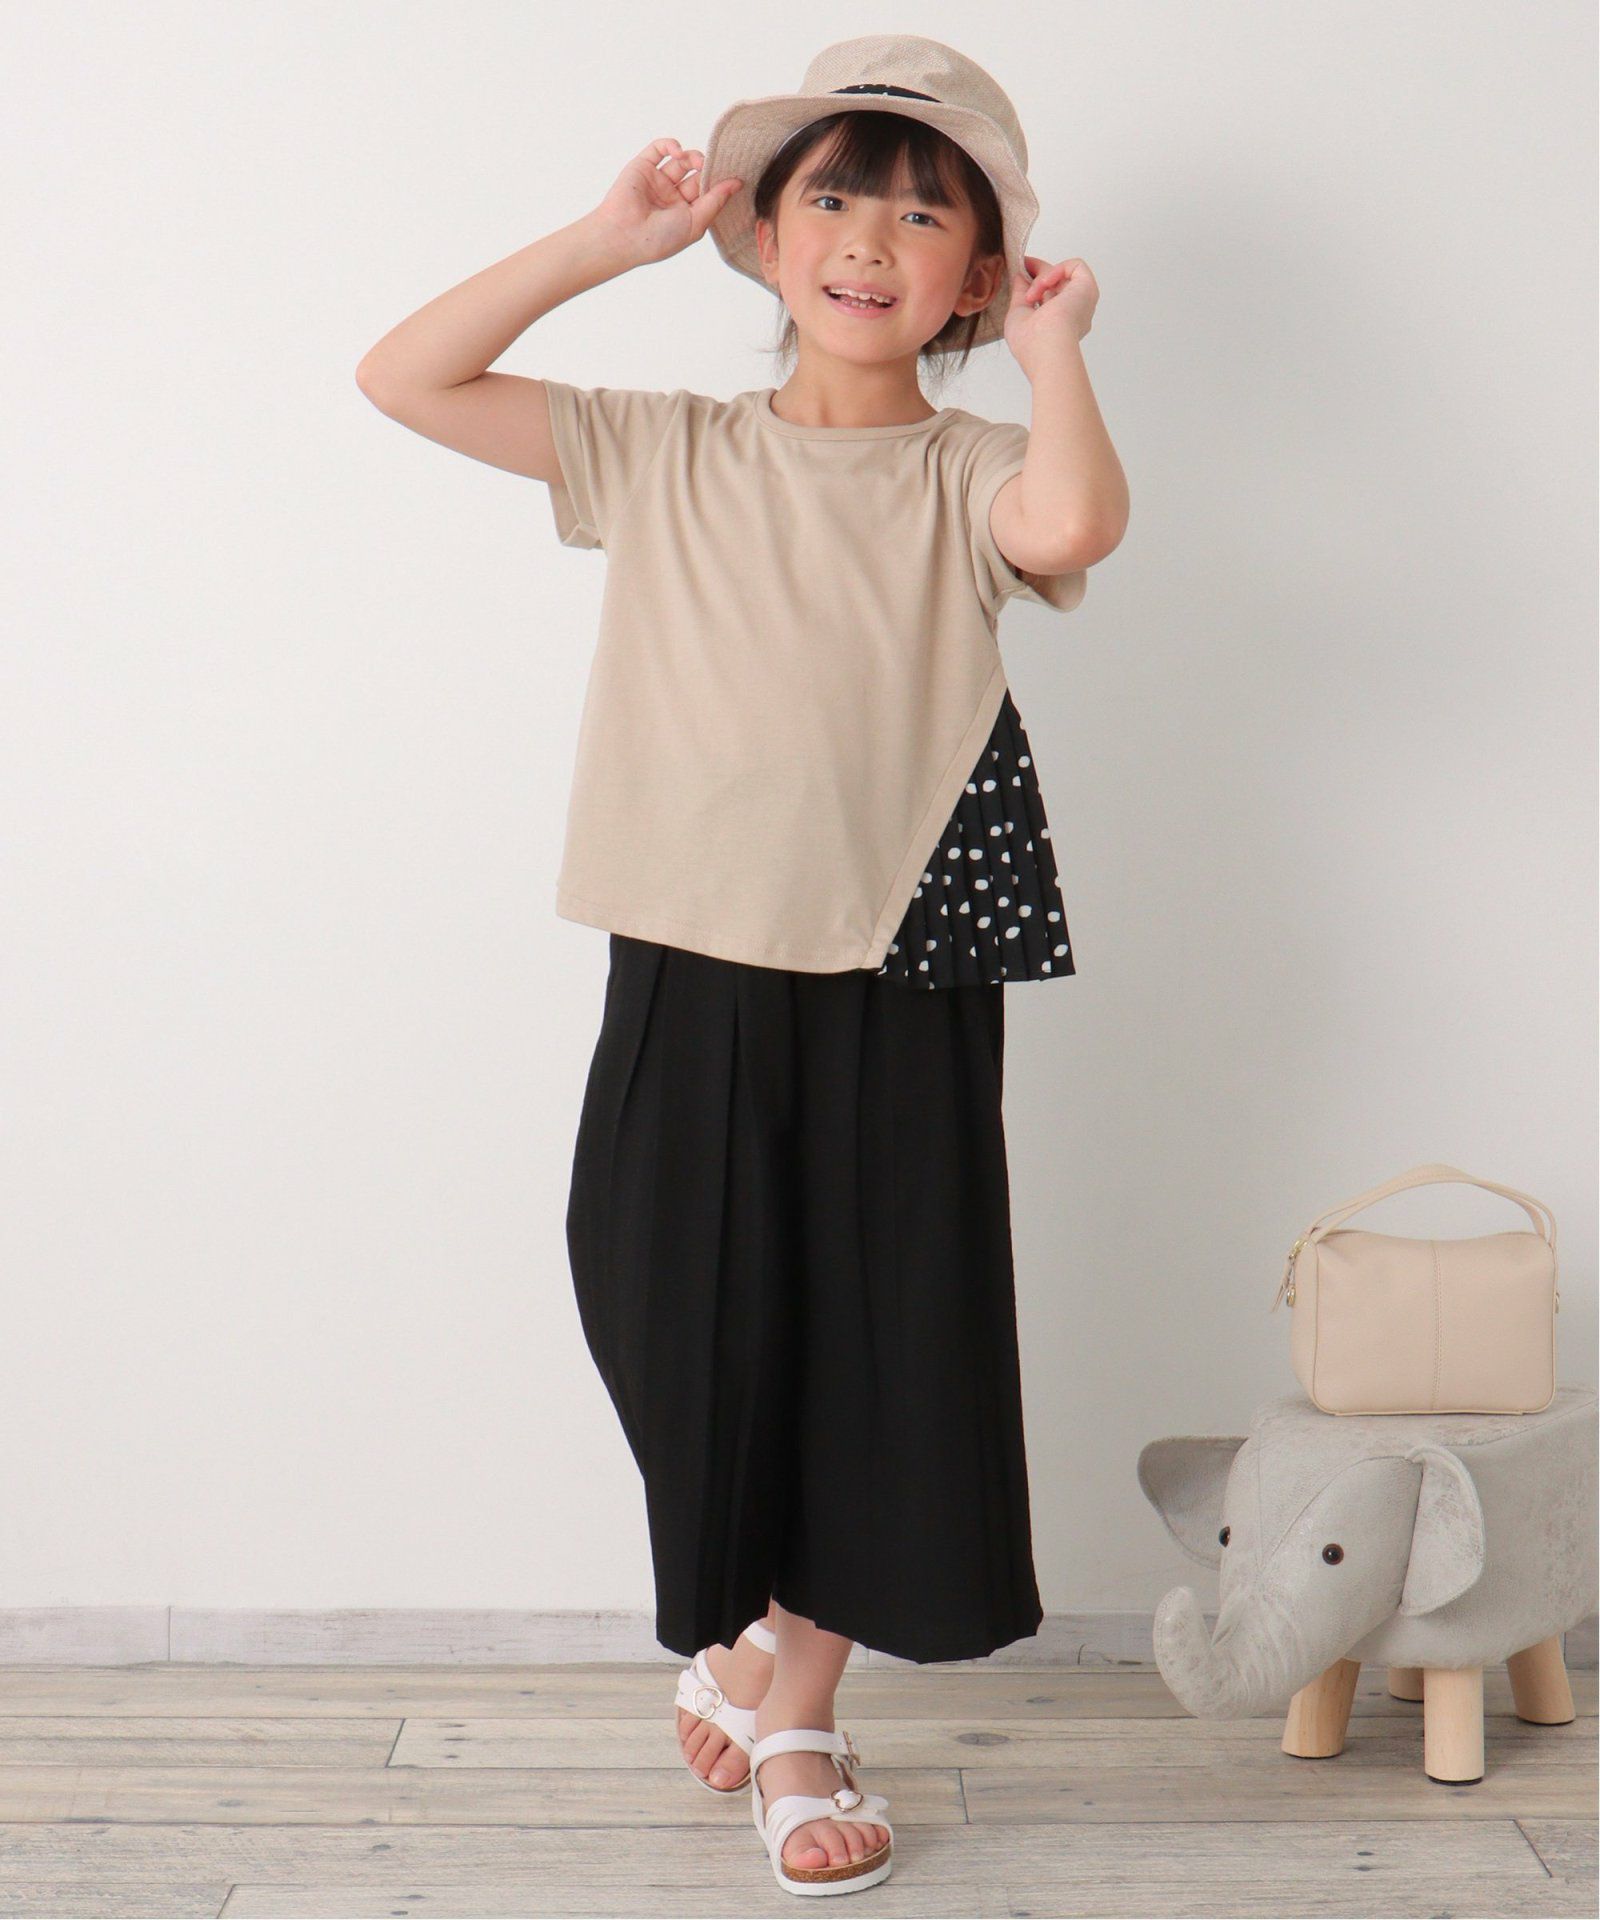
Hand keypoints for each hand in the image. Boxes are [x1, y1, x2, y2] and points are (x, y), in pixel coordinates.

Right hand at [590, 138, 742, 267]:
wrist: (624, 235)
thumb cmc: (659, 238)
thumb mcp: (696, 223)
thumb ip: (716, 201)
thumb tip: (737, 183)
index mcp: (685, 213)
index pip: (707, 192)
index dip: (719, 183)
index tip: (734, 175)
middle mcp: (672, 197)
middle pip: (696, 174)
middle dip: (706, 168)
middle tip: (714, 165)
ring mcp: (657, 180)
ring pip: (681, 160)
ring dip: (692, 156)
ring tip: (696, 161)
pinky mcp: (642, 166)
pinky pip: (659, 148)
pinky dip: (671, 145)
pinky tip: (678, 152)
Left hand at [1003, 255, 1097, 367]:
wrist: (1045, 349)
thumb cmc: (1031, 343)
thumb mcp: (1018, 314)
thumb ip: (1020, 293)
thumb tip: (1020, 276)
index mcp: (1059, 324)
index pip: (1050, 295)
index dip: (1035, 280)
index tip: (1021, 269)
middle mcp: (1073, 314)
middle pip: (1057, 284)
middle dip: (1037, 275)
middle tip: (1022, 269)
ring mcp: (1082, 302)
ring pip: (1064, 277)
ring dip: (1043, 278)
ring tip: (1032, 294)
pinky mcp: (1088, 289)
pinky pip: (1075, 267)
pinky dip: (1057, 269)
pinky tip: (1044, 283)